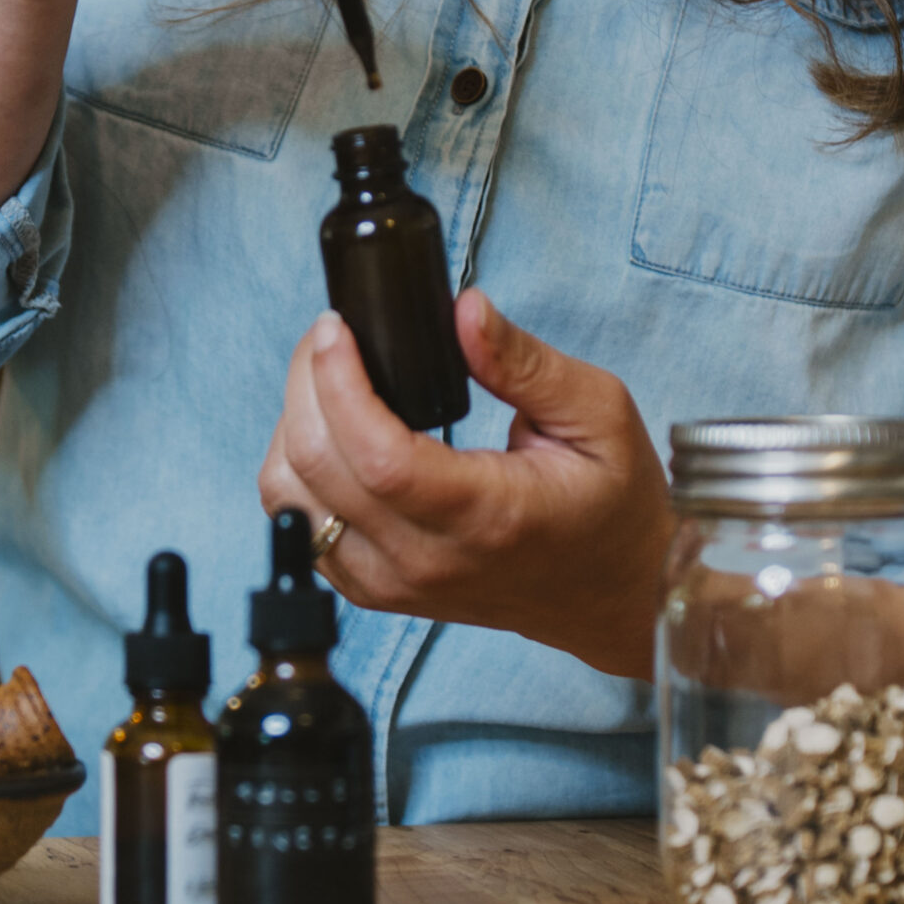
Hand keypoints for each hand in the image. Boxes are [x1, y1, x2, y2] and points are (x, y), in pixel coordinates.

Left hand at [259, 291, 672, 679]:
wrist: (612, 594)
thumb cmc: (612, 504)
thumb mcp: (597, 413)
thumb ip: (525, 362)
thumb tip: (464, 309)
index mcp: (487, 516)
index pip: (378, 457)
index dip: (338, 383)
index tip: (335, 327)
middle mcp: (427, 561)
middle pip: (318, 471)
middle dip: (306, 385)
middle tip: (331, 335)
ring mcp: (393, 585)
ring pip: (290, 503)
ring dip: (293, 429)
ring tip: (328, 381)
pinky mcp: (374, 591)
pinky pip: (301, 530)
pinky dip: (298, 473)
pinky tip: (334, 433)